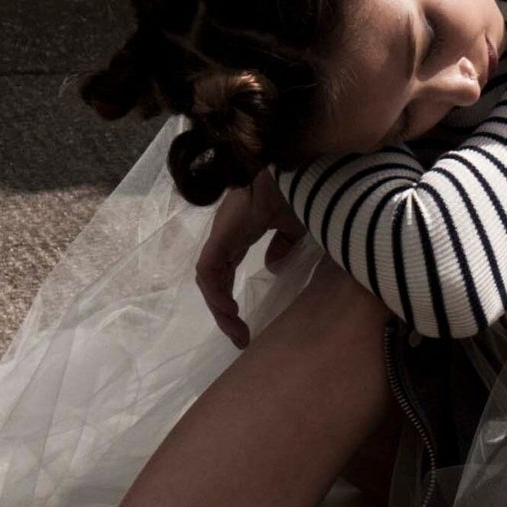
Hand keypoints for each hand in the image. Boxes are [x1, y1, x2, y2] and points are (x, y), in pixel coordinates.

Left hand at [196, 167, 305, 349]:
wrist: (293, 169)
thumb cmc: (296, 191)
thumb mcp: (293, 224)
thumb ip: (284, 244)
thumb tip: (273, 267)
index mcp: (240, 231)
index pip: (226, 269)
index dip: (231, 295)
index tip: (245, 323)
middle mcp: (225, 234)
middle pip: (216, 278)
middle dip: (224, 310)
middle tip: (240, 336)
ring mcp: (221, 234)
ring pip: (209, 278)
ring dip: (219, 307)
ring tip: (236, 329)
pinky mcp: (221, 236)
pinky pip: (209, 270)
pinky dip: (216, 292)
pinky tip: (230, 310)